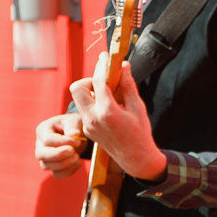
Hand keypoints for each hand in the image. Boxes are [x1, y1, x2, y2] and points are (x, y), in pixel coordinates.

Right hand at [35, 113, 85, 177]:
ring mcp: (44, 157)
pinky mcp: (51, 166)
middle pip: (41, 154)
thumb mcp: (74, 121)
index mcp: (43, 130)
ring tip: (77, 156)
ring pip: (47, 166)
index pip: (48, 140)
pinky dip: (68, 171)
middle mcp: (40, 144)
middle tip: (73, 152)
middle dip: (58, 155)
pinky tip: (78, 163)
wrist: (76, 135)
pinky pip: (56, 174)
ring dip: (64, 164)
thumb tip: (73, 135)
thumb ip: (73, 126)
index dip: (62, 142)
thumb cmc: (73, 125)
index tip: (78, 141)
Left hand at [68, 53, 165, 180]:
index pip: (97, 81)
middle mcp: (93, 118)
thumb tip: (123, 66)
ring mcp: (88, 125)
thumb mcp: (138, 107)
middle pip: (76, 88)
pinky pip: (83, 109)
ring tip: (107, 94)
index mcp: (107, 112)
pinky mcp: (87, 129)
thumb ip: (128, 85)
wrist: (135, 159)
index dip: (101, 66)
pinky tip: (107, 106)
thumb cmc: (140, 133)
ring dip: (88, 91)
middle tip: (103, 82)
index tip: (105, 57)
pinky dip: (92, 102)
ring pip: (77, 98)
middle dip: (88, 80)